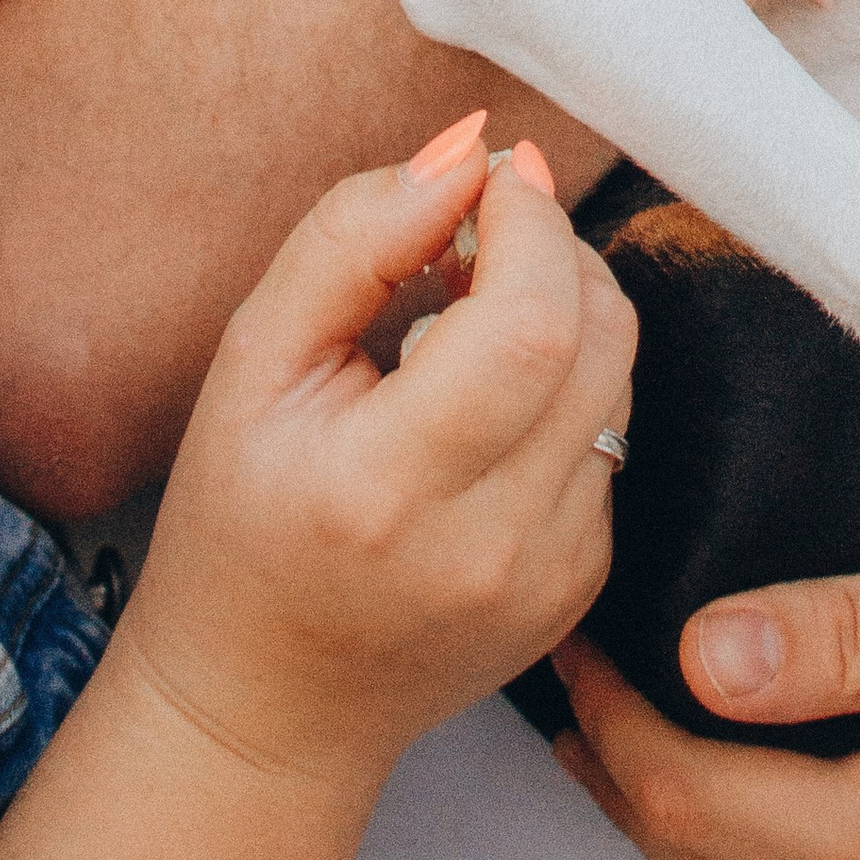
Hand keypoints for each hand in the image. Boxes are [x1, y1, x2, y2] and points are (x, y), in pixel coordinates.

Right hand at [116, 123, 635, 801]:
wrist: (266, 708)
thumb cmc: (239, 524)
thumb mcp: (252, 363)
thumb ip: (351, 239)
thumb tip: (463, 152)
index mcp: (384, 490)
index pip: (526, 322)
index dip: (528, 218)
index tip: (488, 174)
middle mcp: (488, 543)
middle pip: (597, 335)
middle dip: (551, 246)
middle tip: (474, 238)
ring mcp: (549, 574)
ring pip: (619, 375)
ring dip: (565, 307)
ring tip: (471, 315)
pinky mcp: (581, 582)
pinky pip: (611, 432)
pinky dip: (565, 384)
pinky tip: (484, 400)